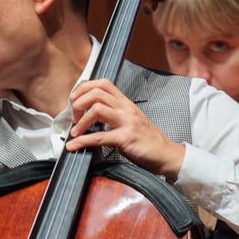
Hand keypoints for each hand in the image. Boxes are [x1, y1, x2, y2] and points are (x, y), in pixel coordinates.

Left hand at [66, 79, 185, 180]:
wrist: (166, 154)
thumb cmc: (147, 139)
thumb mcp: (129, 120)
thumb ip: (112, 115)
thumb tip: (88, 117)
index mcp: (125, 103)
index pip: (103, 84)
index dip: (84, 88)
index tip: (74, 99)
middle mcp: (126, 108)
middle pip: (96, 93)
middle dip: (79, 103)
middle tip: (73, 116)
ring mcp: (127, 122)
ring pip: (97, 109)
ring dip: (80, 121)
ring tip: (75, 132)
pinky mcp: (126, 138)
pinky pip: (100, 136)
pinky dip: (83, 141)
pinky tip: (75, 145)